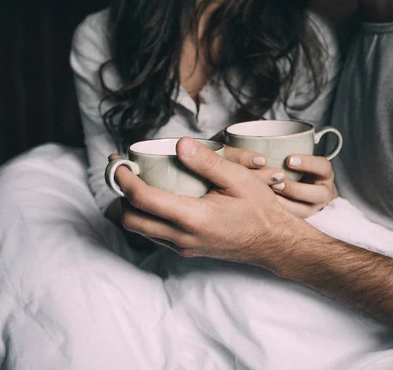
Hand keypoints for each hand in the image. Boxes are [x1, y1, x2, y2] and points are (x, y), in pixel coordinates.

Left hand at [114, 138, 319, 266]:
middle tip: (122, 172)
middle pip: (131, 220)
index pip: (143, 199)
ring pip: (141, 230)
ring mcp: (183, 247)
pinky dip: (147, 216)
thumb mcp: (238, 179)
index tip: (118, 163)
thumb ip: (207, 162)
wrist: (274, 243)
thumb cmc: (260, 210)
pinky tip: (158, 197)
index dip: (124, 180)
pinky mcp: (187, 250)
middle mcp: (182, 237)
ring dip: (131, 207)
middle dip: (120, 196)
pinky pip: (155, 235)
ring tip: (135, 181)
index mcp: (192, 218)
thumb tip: (179, 144)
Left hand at [250, 155, 338, 217]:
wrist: (301, 188)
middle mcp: (323, 191)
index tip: (289, 159)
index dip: (308, 163)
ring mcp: (314, 208)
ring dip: (286, 204)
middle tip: (277, 182)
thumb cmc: (291, 167)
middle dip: (295, 189)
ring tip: (268, 196)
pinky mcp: (302, 219)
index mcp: (323, 172)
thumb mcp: (294, 157)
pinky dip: (279, 214)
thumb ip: (284, 148)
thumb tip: (268, 139)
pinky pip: (293, 220)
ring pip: (305, 211)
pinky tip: (264, 207)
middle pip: (318, 194)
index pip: (323, 166)